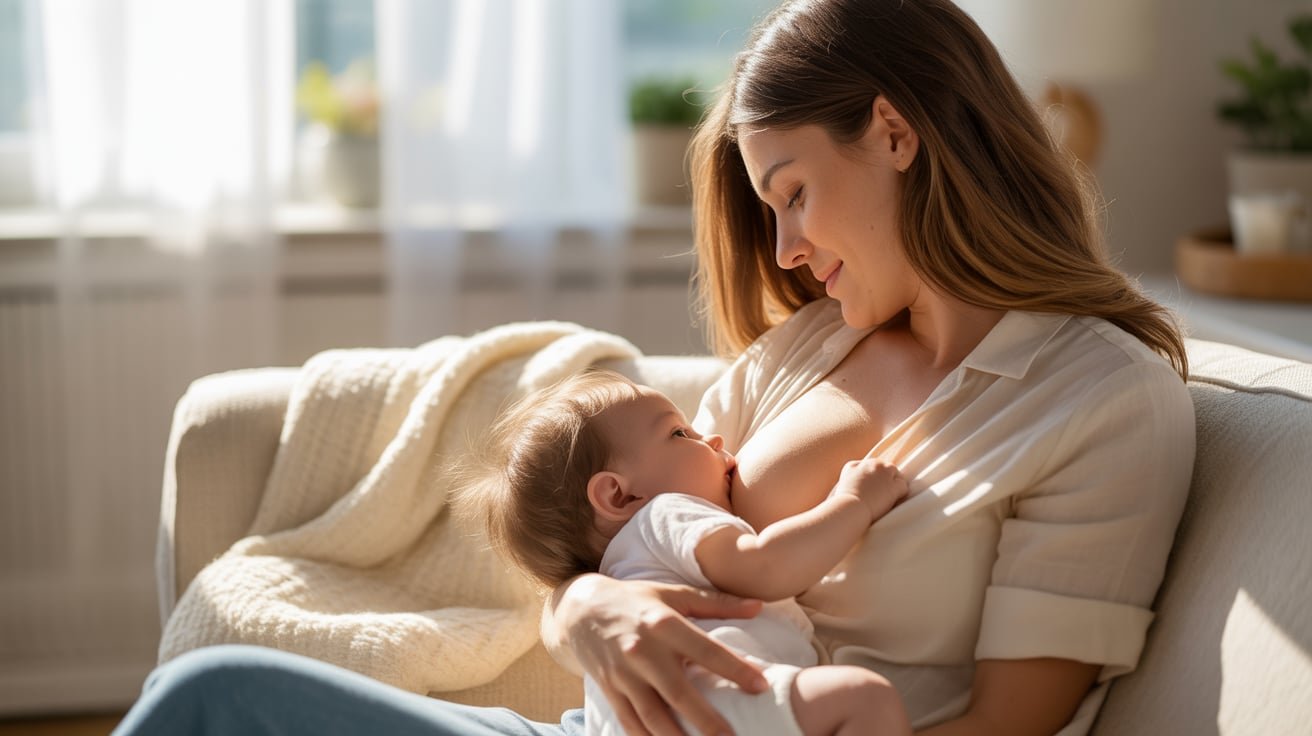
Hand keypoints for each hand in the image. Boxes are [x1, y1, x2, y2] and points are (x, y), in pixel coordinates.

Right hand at [558, 574, 767, 735]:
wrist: (580, 609)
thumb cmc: (636, 601)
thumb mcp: (674, 593)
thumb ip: (717, 602)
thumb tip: (759, 606)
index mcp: (663, 623)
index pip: (705, 649)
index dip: (734, 668)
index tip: (761, 686)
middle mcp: (642, 650)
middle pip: (679, 692)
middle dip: (707, 721)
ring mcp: (623, 673)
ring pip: (652, 715)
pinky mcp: (609, 689)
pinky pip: (630, 722)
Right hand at [833, 458, 907, 522]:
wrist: (850, 508)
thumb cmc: (842, 504)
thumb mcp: (841, 486)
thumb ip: (850, 479)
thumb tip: (857, 484)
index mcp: (855, 465)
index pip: (870, 466)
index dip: (873, 478)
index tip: (871, 488)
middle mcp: (871, 464)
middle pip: (884, 467)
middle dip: (884, 478)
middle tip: (881, 493)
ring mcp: (884, 474)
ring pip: (896, 474)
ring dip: (893, 484)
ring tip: (888, 497)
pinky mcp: (893, 485)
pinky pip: (903, 486)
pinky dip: (900, 494)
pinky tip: (893, 501)